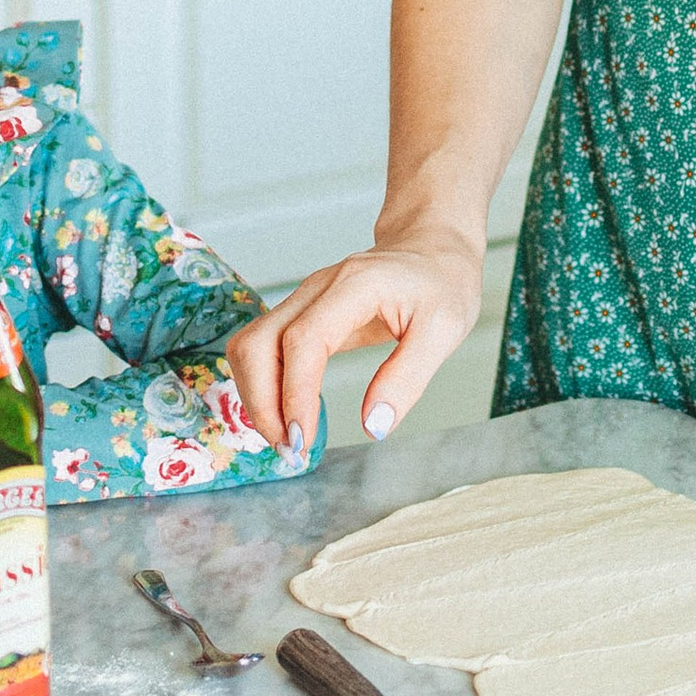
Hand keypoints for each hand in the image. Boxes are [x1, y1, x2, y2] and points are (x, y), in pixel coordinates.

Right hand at [226, 226, 484, 455]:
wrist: (431, 246)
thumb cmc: (442, 282)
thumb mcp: (445, 330)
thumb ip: (407, 378)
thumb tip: (372, 426)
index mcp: (355, 285)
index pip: (303, 340)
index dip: (294, 393)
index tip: (302, 438)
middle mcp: (318, 288)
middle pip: (258, 343)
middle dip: (263, 403)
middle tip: (292, 449)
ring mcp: (303, 298)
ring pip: (250, 347)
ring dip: (257, 397)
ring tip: (287, 438)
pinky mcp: (299, 313)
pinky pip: (262, 349)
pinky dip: (264, 385)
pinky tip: (289, 414)